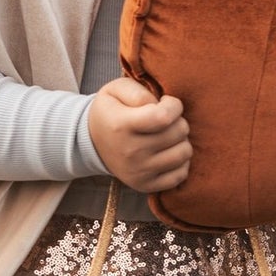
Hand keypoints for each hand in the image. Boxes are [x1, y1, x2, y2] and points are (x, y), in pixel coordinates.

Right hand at [87, 76, 191, 192]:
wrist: (91, 142)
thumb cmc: (110, 111)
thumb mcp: (115, 90)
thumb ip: (138, 91)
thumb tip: (159, 106)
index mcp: (121, 125)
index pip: (164, 117)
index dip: (174, 105)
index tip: (167, 103)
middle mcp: (130, 152)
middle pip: (178, 133)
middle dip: (178, 120)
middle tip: (165, 119)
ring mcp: (138, 172)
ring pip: (184, 153)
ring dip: (181, 140)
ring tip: (168, 135)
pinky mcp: (145, 185)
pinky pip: (180, 175)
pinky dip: (180, 162)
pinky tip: (168, 152)